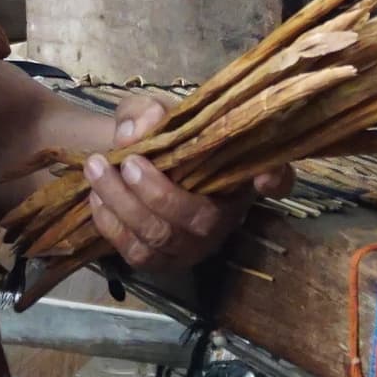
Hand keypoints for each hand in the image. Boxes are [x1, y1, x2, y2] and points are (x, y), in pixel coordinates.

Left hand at [83, 96, 289, 274]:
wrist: (129, 167)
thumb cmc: (158, 140)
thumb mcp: (154, 112)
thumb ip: (146, 112)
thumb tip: (138, 130)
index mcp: (238, 175)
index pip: (278, 180)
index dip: (277, 179)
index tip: (264, 175)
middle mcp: (225, 216)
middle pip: (200, 219)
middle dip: (158, 192)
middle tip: (127, 161)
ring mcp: (195, 245)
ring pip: (162, 237)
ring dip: (123, 204)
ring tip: (97, 169)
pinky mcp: (164, 263)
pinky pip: (138, 253)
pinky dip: (112, 225)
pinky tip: (97, 197)